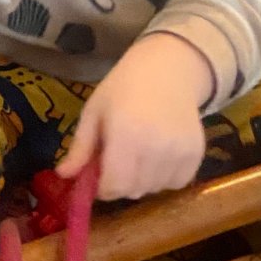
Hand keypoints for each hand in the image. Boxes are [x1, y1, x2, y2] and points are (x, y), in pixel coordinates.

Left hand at [57, 32, 210, 200]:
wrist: (167, 69)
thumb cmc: (123, 87)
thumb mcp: (94, 111)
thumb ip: (80, 147)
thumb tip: (63, 175)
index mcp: (126, 135)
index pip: (114, 186)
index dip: (102, 187)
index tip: (97, 175)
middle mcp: (156, 148)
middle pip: (134, 191)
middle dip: (120, 183)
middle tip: (117, 160)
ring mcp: (180, 152)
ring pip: (154, 189)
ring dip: (142, 180)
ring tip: (138, 153)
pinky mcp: (197, 155)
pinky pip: (177, 183)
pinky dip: (164, 177)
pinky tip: (157, 154)